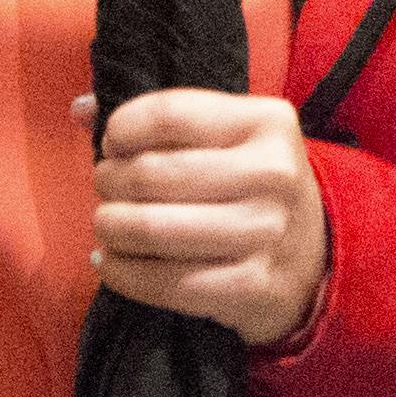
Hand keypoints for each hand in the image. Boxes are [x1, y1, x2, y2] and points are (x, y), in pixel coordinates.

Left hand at [85, 85, 332, 346]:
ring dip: (110, 227)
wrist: (315, 258)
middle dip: (110, 181)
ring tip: (106, 224)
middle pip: (153, 174)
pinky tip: (111, 262)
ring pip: (151, 229)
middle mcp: (273, 173)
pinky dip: (122, 273)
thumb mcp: (229, 137)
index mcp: (268, 121)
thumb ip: (161, 119)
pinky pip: (164, 282)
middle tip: (106, 187)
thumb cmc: (252, 185)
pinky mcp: (252, 286)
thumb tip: (79, 109)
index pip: (170, 114)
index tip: (112, 143)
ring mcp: (265, 233)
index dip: (123, 128)